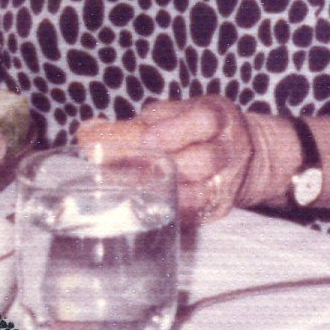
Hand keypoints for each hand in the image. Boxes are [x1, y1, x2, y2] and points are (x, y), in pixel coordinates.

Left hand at [72, 96, 277, 220]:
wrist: (244, 154)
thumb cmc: (193, 130)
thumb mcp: (173, 115)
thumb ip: (134, 125)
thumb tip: (86, 133)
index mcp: (218, 116)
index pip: (204, 120)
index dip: (174, 130)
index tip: (145, 138)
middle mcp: (230, 148)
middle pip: (203, 160)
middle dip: (161, 165)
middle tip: (117, 169)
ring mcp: (228, 181)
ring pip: (200, 192)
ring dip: (161, 192)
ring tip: (125, 189)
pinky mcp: (219, 207)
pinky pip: (194, 214)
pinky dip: (167, 210)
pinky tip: (142, 208)